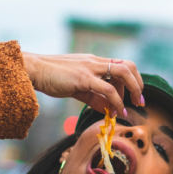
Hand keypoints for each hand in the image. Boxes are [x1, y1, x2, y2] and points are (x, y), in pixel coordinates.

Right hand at [22, 52, 143, 117]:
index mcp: (95, 62)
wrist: (33, 70)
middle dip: (138, 84)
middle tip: (138, 102)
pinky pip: (108, 89)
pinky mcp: (83, 77)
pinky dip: (117, 101)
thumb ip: (93, 97)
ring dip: (133, 89)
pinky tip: (117, 111)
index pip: (122, 66)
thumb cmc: (52, 78)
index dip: (131, 81)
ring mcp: (90, 67)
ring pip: (123, 72)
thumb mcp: (77, 88)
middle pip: (129, 66)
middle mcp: (96, 62)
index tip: (131, 98)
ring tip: (131, 107)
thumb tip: (108, 109)